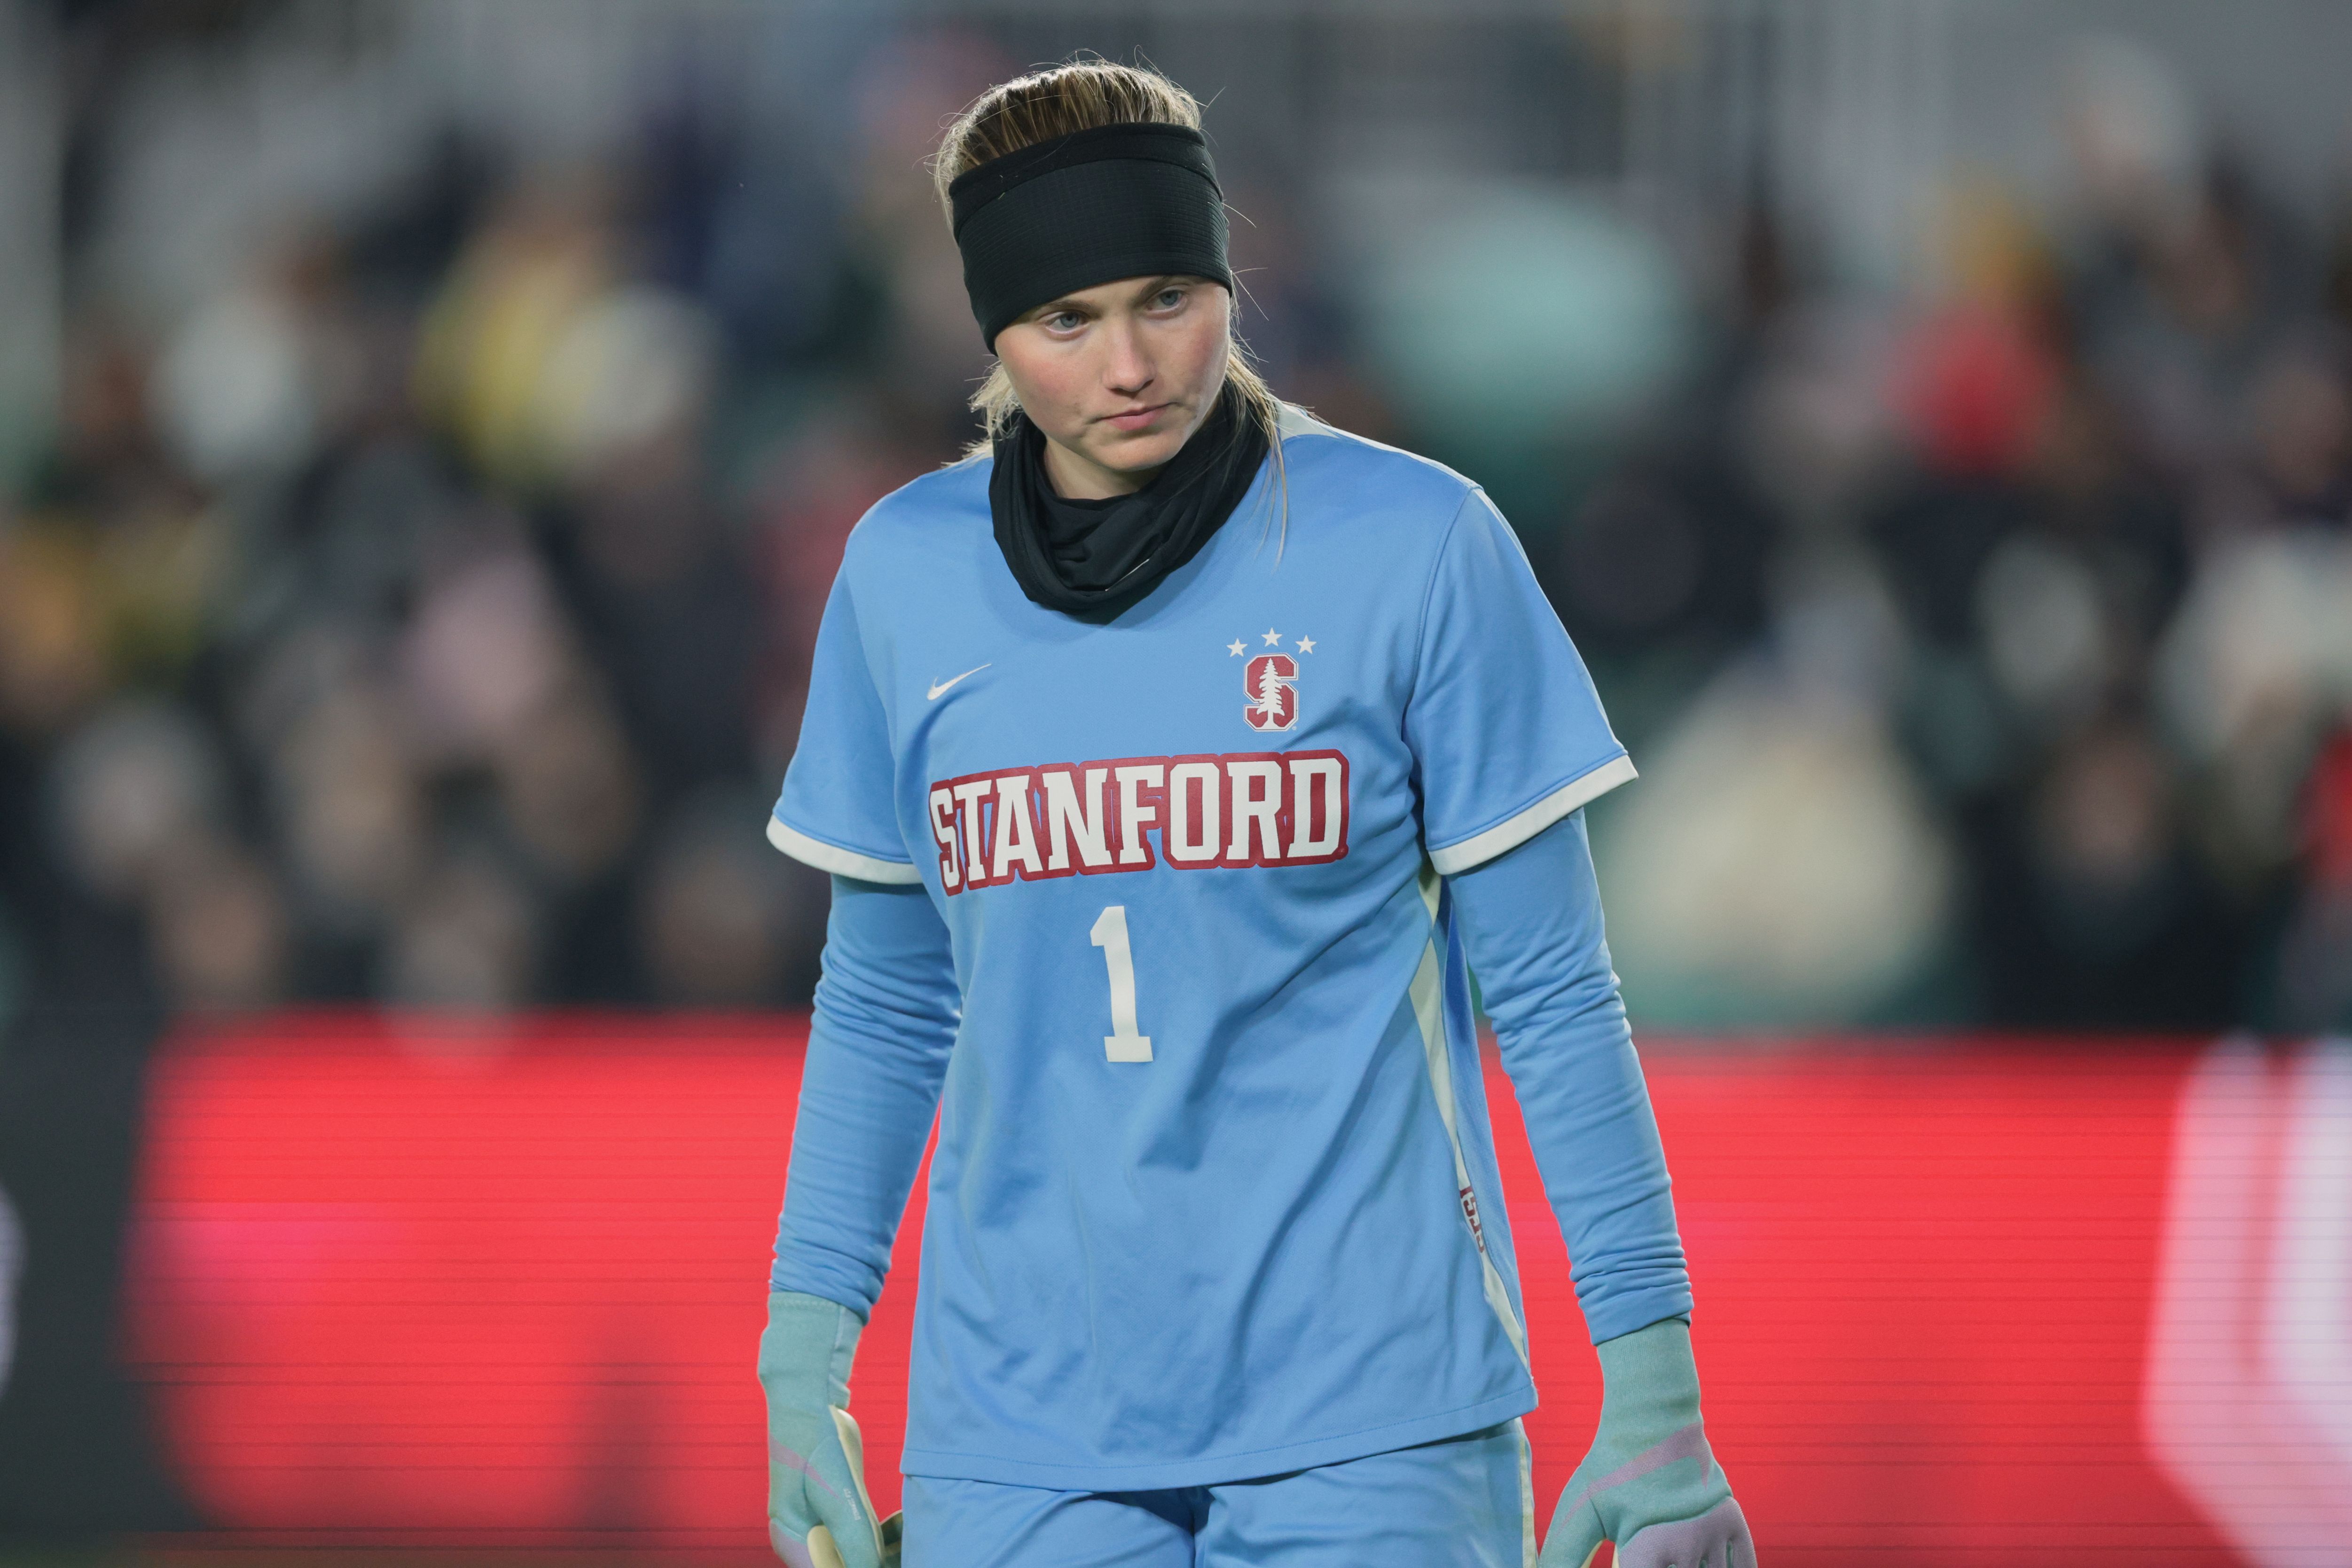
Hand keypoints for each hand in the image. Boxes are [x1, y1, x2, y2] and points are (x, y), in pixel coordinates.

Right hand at [759, 1291, 902, 1567]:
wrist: (809, 1402)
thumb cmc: (815, 1446)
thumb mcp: (838, 1498)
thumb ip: (856, 1541)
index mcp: (793, 1544)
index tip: (893, 1564)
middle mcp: (804, 1541)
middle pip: (845, 1567)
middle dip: (880, 1563)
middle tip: (913, 1555)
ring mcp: (821, 1527)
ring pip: (860, 1555)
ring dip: (889, 1552)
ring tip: (912, 1537)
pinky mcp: (840, 1511)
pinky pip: (866, 1536)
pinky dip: (887, 1535)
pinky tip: (905, 1523)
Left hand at [1537, 1318, 1754, 1567]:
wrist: (1655, 1419)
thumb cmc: (1611, 1467)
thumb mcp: (1579, 1512)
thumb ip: (1561, 1557)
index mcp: (1647, 1549)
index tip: (1626, 1566)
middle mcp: (1687, 1546)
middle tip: (1652, 1562)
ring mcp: (1716, 1535)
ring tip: (1672, 1559)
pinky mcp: (1735, 1523)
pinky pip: (1744, 1567)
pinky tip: (1705, 1566)